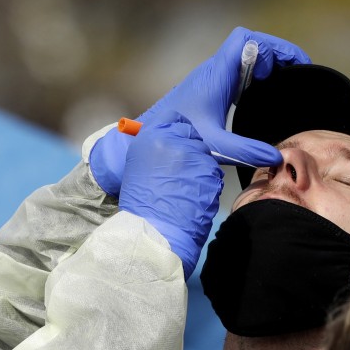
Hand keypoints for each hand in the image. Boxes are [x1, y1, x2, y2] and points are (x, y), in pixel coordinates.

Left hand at [90, 27, 309, 195]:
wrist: (151, 136)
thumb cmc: (179, 137)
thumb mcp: (215, 145)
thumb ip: (245, 151)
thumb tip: (275, 157)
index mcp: (216, 75)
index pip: (244, 39)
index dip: (268, 47)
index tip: (282, 69)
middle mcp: (214, 71)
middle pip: (250, 44)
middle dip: (274, 54)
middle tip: (290, 75)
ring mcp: (212, 77)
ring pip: (244, 55)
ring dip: (264, 63)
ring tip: (281, 81)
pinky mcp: (210, 87)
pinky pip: (237, 69)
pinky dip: (253, 74)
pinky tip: (261, 92)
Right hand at [119, 119, 222, 278]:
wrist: (154, 231)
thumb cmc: (141, 205)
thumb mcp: (138, 169)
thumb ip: (156, 151)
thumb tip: (170, 147)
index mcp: (150, 137)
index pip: (173, 117)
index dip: (178, 129)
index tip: (177, 141)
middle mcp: (174, 140)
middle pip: (193, 135)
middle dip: (190, 149)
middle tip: (180, 172)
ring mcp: (195, 155)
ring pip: (205, 155)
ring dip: (199, 169)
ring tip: (185, 190)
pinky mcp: (211, 171)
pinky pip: (212, 172)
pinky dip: (206, 182)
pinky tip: (194, 196)